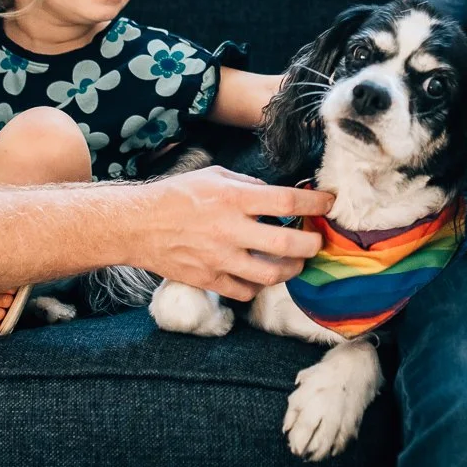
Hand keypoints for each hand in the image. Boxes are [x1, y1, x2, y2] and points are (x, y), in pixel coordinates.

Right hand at [135, 168, 331, 300]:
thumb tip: (276, 195)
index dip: (315, 205)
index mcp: (234, 199)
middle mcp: (230, 230)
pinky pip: (246, 291)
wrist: (137, 225)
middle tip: (316, 241)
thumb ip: (248, 185)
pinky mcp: (209, 280)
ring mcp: (220, 259)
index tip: (328, 203)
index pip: (287, 203)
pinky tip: (260, 274)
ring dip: (292, 269)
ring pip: (272, 275)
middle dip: (311, 245)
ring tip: (296, 262)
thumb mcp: (214, 176)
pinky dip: (259, 284)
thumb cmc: (176, 195)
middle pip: (287, 245)